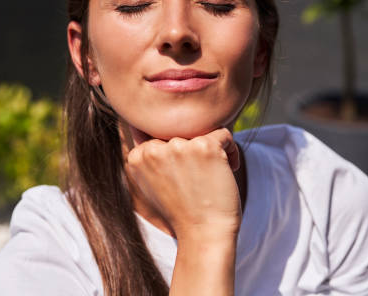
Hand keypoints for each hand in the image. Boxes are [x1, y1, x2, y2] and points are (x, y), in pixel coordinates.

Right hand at [125, 127, 241, 241]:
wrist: (203, 235)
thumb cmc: (180, 213)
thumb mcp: (149, 187)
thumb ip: (147, 161)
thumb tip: (147, 132)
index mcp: (136, 157)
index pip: (160, 138)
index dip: (176, 156)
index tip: (185, 176)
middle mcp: (154, 150)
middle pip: (180, 134)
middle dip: (193, 152)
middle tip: (200, 177)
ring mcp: (179, 147)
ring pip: (201, 132)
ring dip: (211, 150)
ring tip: (213, 175)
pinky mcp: (205, 147)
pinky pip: (224, 134)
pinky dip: (231, 150)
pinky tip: (230, 169)